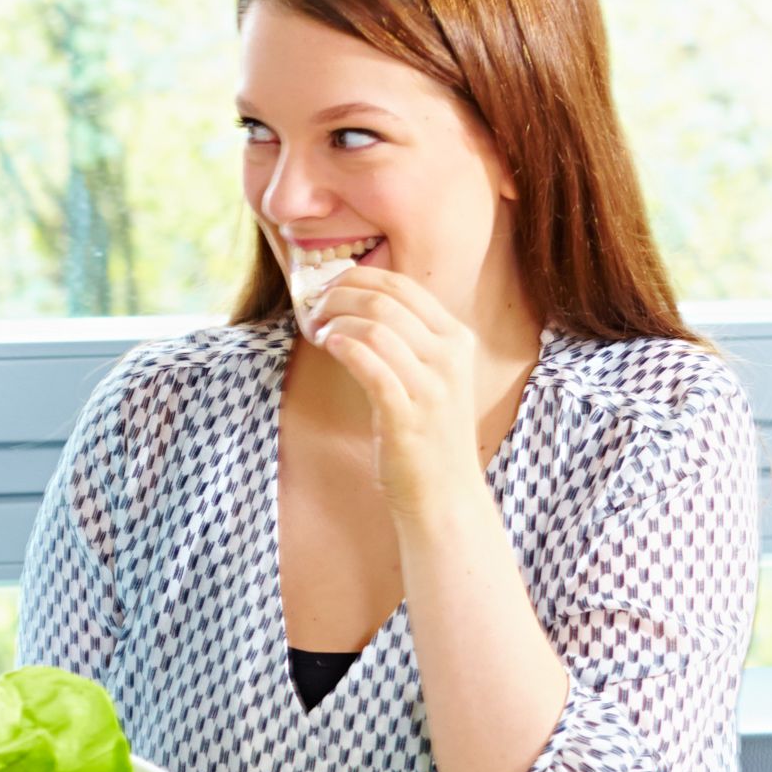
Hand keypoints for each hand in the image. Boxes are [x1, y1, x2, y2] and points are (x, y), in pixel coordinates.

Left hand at [305, 269, 484, 523]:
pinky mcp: (408, 415)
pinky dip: (344, 348)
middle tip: (314, 309)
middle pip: (385, 301)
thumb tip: (355, 304)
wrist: (445, 494)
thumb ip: (407, 340)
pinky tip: (328, 346)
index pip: (403, 286)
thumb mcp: (432, 377)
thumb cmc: (429, 434)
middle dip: (339, 296)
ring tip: (318, 331)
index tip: (328, 287)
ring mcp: (432, 386)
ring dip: (336, 321)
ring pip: (376, 328)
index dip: (358, 277)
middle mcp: (449, 357)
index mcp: (457, 339)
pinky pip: (371, 366)